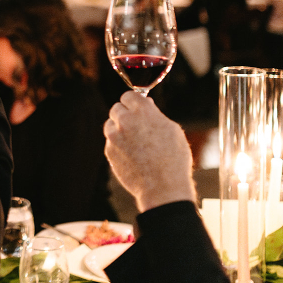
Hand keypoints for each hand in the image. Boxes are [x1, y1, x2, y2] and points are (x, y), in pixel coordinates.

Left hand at [104, 91, 195, 212]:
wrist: (163, 187)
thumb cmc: (173, 159)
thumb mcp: (172, 130)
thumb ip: (155, 114)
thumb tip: (146, 104)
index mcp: (143, 111)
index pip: (129, 95)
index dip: (134, 102)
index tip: (137, 108)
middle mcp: (125, 121)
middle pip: (116, 108)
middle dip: (125, 114)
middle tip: (136, 125)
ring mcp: (114, 137)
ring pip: (110, 124)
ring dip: (118, 129)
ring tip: (134, 141)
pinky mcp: (109, 151)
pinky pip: (110, 142)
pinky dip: (117, 145)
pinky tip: (132, 155)